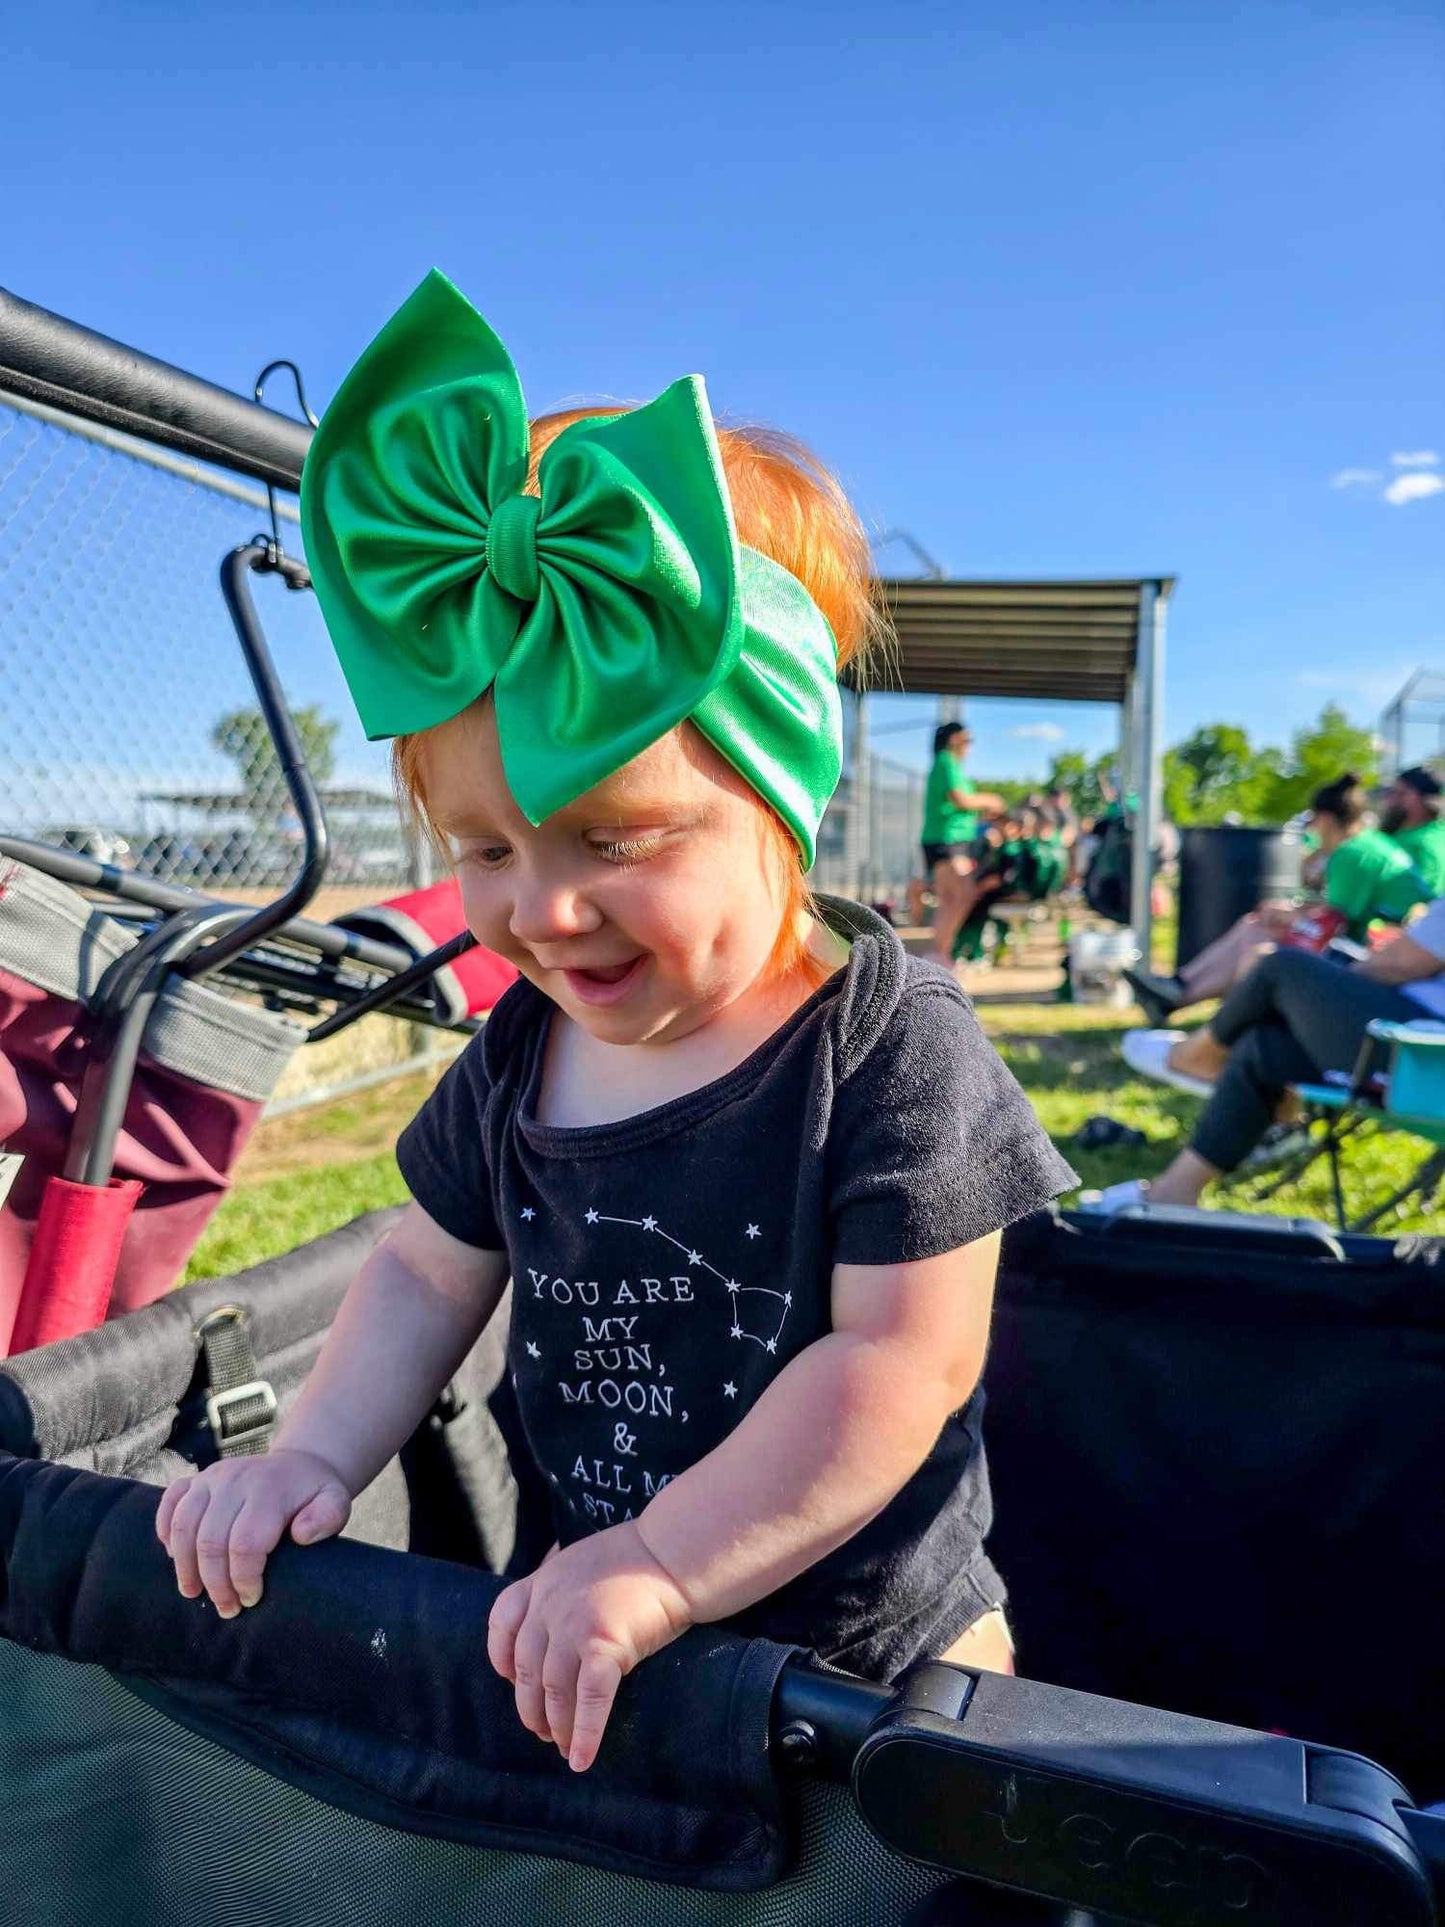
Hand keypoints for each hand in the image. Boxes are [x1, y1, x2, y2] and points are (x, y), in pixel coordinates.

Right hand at [155, 1448, 352, 1617]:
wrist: (299, 1465)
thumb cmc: (314, 1494)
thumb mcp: (335, 1503)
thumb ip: (327, 1518)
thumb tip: (300, 1535)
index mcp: (269, 1490)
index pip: (246, 1542)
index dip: (243, 1578)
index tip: (251, 1598)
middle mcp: (235, 1480)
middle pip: (210, 1539)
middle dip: (215, 1582)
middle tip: (226, 1608)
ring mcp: (212, 1477)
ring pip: (184, 1525)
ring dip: (185, 1565)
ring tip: (194, 1593)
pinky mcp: (197, 1479)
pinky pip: (170, 1502)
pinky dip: (165, 1530)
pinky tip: (174, 1556)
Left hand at [487, 1521, 692, 1772]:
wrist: (675, 1552)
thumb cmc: (640, 1557)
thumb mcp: (583, 1559)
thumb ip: (564, 1587)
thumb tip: (559, 1624)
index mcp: (543, 1581)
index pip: (502, 1622)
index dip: (502, 1658)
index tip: (512, 1680)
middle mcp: (550, 1604)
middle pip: (526, 1668)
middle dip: (531, 1706)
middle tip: (541, 1731)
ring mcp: (574, 1625)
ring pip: (553, 1691)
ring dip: (556, 1726)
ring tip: (562, 1747)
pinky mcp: (604, 1644)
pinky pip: (588, 1699)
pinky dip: (584, 1734)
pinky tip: (581, 1759)